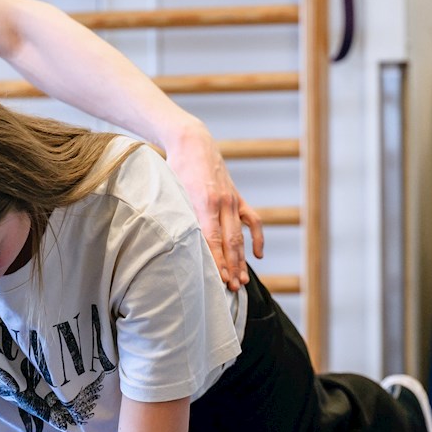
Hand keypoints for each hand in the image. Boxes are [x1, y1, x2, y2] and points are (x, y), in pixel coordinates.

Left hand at [165, 124, 263, 292]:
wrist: (194, 143)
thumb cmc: (177, 168)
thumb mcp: (173, 192)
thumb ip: (179, 216)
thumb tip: (178, 243)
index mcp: (204, 202)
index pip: (212, 240)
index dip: (217, 262)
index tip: (219, 281)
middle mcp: (222, 204)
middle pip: (229, 242)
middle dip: (231, 267)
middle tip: (232, 289)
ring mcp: (232, 201)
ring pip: (241, 236)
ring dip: (242, 260)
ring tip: (242, 281)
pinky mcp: (237, 199)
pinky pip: (253, 221)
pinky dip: (257, 238)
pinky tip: (258, 255)